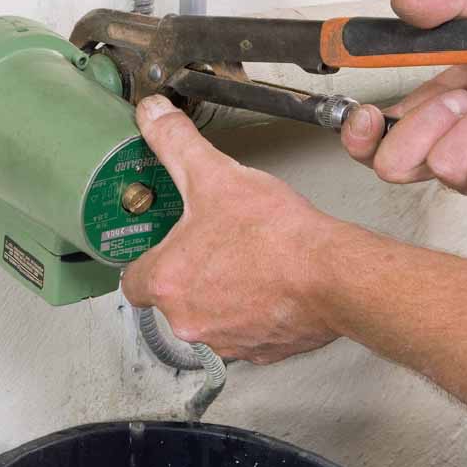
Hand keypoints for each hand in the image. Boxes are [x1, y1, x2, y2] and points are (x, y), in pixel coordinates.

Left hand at [122, 95, 339, 363]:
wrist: (333, 275)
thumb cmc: (274, 234)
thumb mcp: (215, 175)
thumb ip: (175, 143)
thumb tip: (152, 114)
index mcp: (166, 282)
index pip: (133, 282)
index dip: (147, 261)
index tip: (162, 248)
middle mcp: (187, 321)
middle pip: (172, 300)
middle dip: (189, 275)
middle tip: (213, 247)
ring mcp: (224, 341)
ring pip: (208, 318)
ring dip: (220, 295)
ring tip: (244, 262)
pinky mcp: (259, 353)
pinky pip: (243, 334)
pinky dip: (252, 314)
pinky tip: (268, 286)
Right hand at [341, 0, 466, 217]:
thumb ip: (452, 6)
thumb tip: (407, 3)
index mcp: (431, 117)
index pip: (372, 144)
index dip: (359, 137)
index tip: (367, 114)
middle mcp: (448, 152)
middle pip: (392, 166)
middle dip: (425, 122)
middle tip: (461, 95)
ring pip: (446, 167)